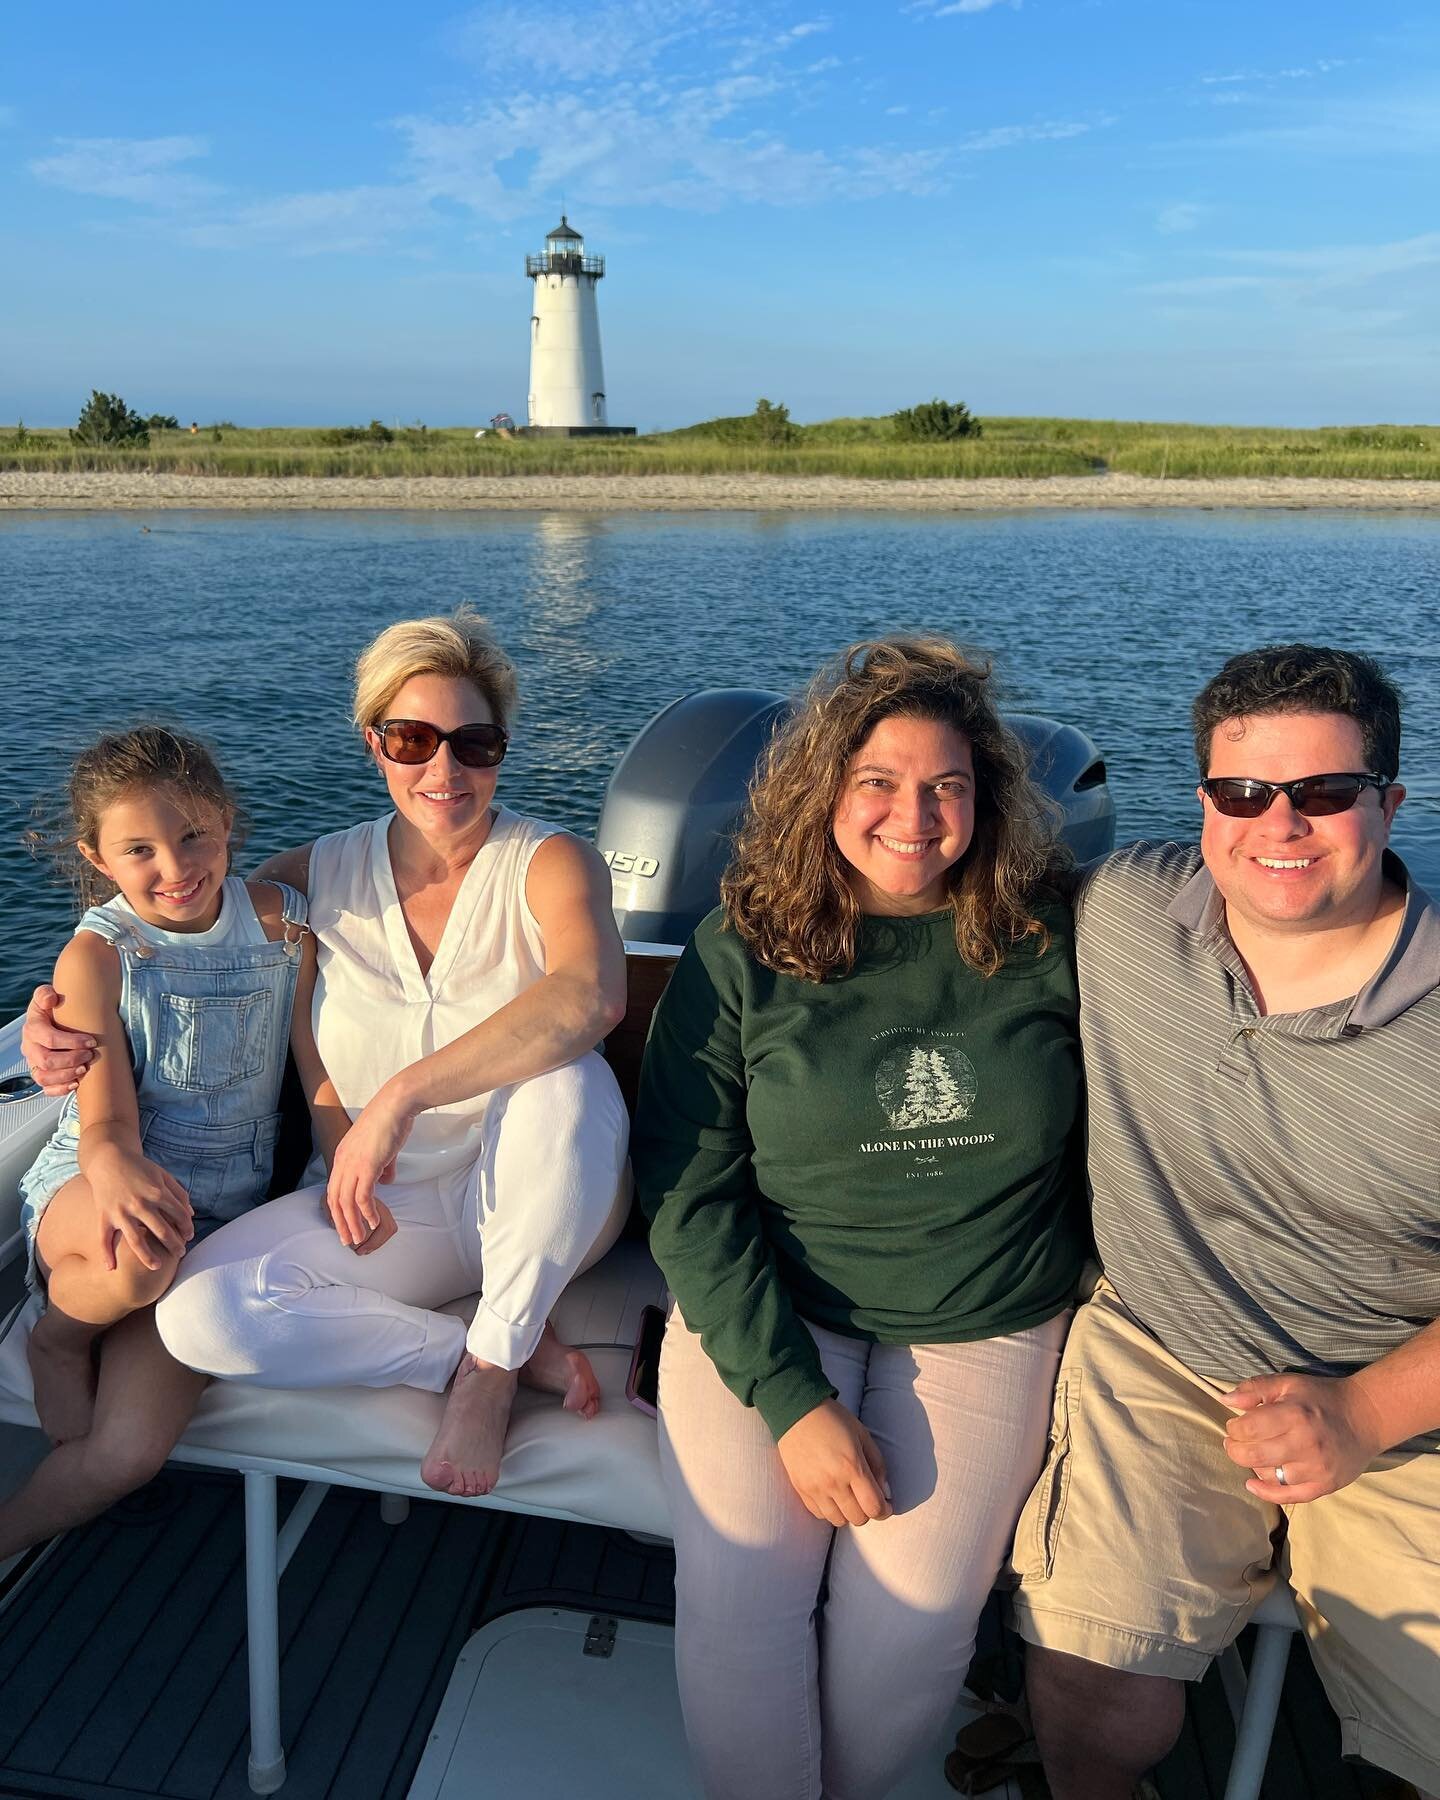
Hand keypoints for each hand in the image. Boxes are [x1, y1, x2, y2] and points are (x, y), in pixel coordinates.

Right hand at [23, 984, 96, 1095]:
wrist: (52, 1019)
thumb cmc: (52, 1009)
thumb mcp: (46, 996)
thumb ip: (45, 994)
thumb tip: (51, 998)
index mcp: (32, 1028)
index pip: (49, 1039)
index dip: (71, 1042)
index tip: (91, 1042)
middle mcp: (30, 1047)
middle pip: (47, 1060)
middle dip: (71, 1059)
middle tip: (90, 1055)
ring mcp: (34, 1062)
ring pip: (44, 1077)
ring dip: (66, 1075)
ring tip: (84, 1069)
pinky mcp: (41, 1074)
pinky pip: (45, 1088)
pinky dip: (60, 1089)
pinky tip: (75, 1083)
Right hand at [88, 1144, 192, 1270]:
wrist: (108, 1159)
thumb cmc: (139, 1168)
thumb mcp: (163, 1175)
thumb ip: (179, 1193)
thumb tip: (191, 1214)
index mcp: (157, 1192)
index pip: (179, 1215)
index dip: (187, 1227)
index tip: (189, 1236)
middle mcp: (140, 1204)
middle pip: (162, 1231)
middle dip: (174, 1245)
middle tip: (180, 1254)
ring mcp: (121, 1212)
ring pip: (136, 1240)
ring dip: (147, 1256)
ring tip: (157, 1267)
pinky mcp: (104, 1216)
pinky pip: (103, 1239)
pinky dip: (106, 1254)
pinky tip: (111, 1268)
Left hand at [325, 1086, 413, 1248]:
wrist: (395, 1105)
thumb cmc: (391, 1121)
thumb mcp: (382, 1148)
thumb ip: (382, 1166)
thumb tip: (387, 1180)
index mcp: (343, 1156)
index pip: (333, 1189)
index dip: (337, 1210)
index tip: (344, 1224)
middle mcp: (343, 1162)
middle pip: (335, 1200)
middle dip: (340, 1222)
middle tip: (347, 1240)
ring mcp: (353, 1164)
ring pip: (346, 1202)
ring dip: (352, 1223)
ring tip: (359, 1238)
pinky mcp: (366, 1167)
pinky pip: (363, 1197)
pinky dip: (367, 1213)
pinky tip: (373, 1222)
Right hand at [776, 1398, 892, 1526]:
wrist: (797, 1411)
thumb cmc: (833, 1420)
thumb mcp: (863, 1435)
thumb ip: (878, 1465)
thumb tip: (885, 1493)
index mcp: (852, 1467)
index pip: (874, 1507)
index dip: (885, 1511)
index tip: (886, 1505)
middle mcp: (833, 1482)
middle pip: (858, 1518)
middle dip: (868, 1512)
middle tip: (867, 1498)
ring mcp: (815, 1488)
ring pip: (838, 1521)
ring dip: (848, 1513)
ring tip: (849, 1497)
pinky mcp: (800, 1489)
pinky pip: (819, 1514)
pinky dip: (830, 1510)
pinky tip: (832, 1495)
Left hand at [1222, 1371, 1385, 1503]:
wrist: (1366, 1417)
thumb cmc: (1321, 1397)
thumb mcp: (1288, 1383)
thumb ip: (1255, 1388)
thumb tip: (1225, 1399)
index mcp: (1294, 1414)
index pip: (1248, 1429)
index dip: (1233, 1428)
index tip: (1235, 1425)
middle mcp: (1305, 1444)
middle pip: (1253, 1456)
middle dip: (1235, 1449)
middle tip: (1234, 1442)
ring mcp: (1316, 1468)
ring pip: (1269, 1477)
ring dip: (1253, 1467)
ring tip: (1254, 1455)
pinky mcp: (1325, 1485)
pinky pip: (1289, 1497)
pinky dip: (1267, 1493)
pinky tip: (1252, 1484)